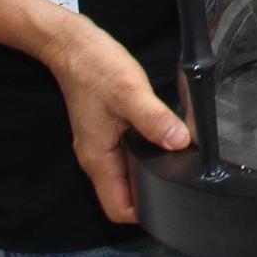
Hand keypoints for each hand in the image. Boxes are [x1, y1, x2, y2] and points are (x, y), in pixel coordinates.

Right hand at [44, 17, 191, 223]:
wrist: (72, 44)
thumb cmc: (95, 67)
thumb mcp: (129, 92)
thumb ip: (154, 119)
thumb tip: (180, 142)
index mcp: (98, 160)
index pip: (118, 208)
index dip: (145, 213)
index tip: (173, 202)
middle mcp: (98, 158)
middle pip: (125, 195)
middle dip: (152, 195)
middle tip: (184, 183)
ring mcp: (101, 144)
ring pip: (127, 174)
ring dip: (150, 173)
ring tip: (179, 163)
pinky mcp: (107, 130)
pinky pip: (127, 154)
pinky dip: (146, 153)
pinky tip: (165, 140)